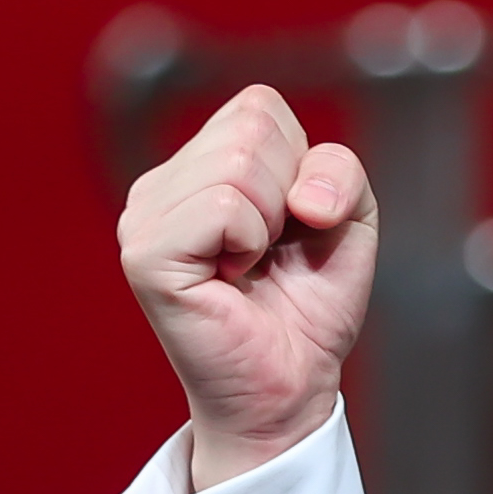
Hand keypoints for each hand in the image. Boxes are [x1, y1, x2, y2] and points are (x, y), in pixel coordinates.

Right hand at [119, 84, 375, 489]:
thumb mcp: (348, 221)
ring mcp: (144, 218)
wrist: (289, 386)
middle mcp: (160, 185)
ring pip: (238, 164)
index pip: (259, 107)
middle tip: (269, 253)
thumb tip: (306, 195)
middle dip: (288, 193)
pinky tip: (232, 278)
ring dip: (269, 224)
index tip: (289, 226)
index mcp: (198, 166)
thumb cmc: (306, 310)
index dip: (300, 165)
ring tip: (249, 267)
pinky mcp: (146, 254)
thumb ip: (342, 171)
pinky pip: (223, 206)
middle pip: (250, 128)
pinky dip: (249, 243)